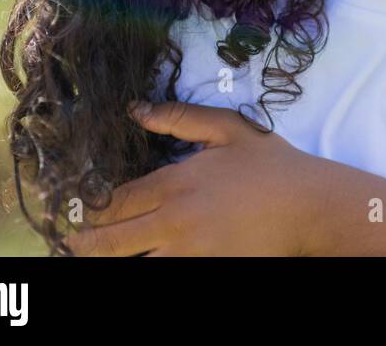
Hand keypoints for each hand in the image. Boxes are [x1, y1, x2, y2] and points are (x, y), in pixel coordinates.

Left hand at [65, 101, 328, 255]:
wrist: (311, 207)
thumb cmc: (272, 165)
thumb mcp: (229, 129)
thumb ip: (179, 118)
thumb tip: (135, 110)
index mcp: (175, 184)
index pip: (112, 203)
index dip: (88, 209)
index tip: (76, 210)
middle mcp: (174, 223)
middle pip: (110, 242)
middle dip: (85, 243)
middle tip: (73, 242)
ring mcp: (188, 254)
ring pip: (132, 264)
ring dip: (115, 259)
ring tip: (100, 254)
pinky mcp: (206, 270)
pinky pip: (163, 276)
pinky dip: (148, 267)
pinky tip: (141, 260)